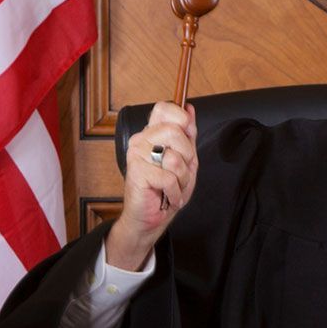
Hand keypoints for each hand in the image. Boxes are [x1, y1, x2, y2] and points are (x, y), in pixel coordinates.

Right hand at [107, 101, 196, 271]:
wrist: (149, 219)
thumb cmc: (165, 190)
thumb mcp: (185, 160)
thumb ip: (188, 135)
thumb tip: (189, 109)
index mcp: (152, 134)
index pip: (164, 108)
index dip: (181, 118)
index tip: (187, 134)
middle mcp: (141, 140)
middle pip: (175, 131)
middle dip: (187, 156)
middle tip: (180, 172)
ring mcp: (136, 154)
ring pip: (174, 157)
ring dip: (181, 178)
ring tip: (173, 186)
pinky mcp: (137, 171)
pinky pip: (169, 178)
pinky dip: (174, 192)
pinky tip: (167, 196)